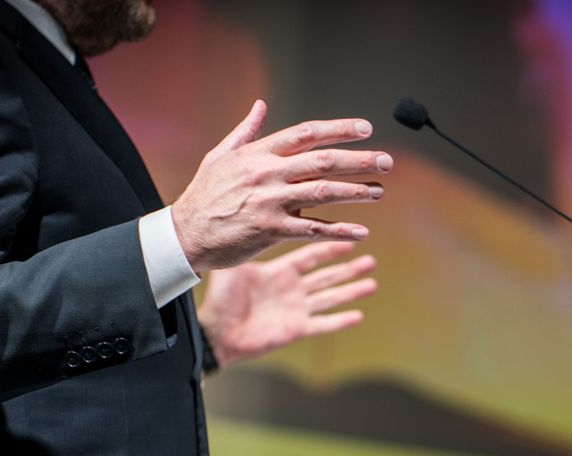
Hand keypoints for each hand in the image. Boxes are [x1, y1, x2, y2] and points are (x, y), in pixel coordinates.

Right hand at [171, 100, 392, 272]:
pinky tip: (360, 232)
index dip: (339, 129)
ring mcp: (270, 202)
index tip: (365, 128)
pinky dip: (339, 230)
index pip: (307, 133)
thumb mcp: (220, 156)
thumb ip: (245, 131)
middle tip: (386, 162)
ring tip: (379, 192)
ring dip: (356, 192)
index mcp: (259, 153)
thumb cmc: (204, 195)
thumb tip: (260, 105)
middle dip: (359, 160)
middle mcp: (268, 173)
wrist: (185, 234)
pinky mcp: (271, 230)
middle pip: (323, 161)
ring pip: (323, 192)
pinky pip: (313, 229)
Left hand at [196, 241, 376, 367]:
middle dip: (349, 268)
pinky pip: (321, 324)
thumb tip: (251, 212)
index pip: (311, 255)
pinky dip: (339, 321)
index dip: (331, 246)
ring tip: (372, 283)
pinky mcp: (294, 330)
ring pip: (330, 297)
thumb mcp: (236, 265)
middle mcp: (291, 289)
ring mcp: (295, 309)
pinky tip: (358, 315)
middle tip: (370, 259)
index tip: (350, 236)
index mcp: (280, 271)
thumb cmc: (220, 298)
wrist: (214, 331)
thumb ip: (249, 242)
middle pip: (327, 275)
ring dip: (351, 291)